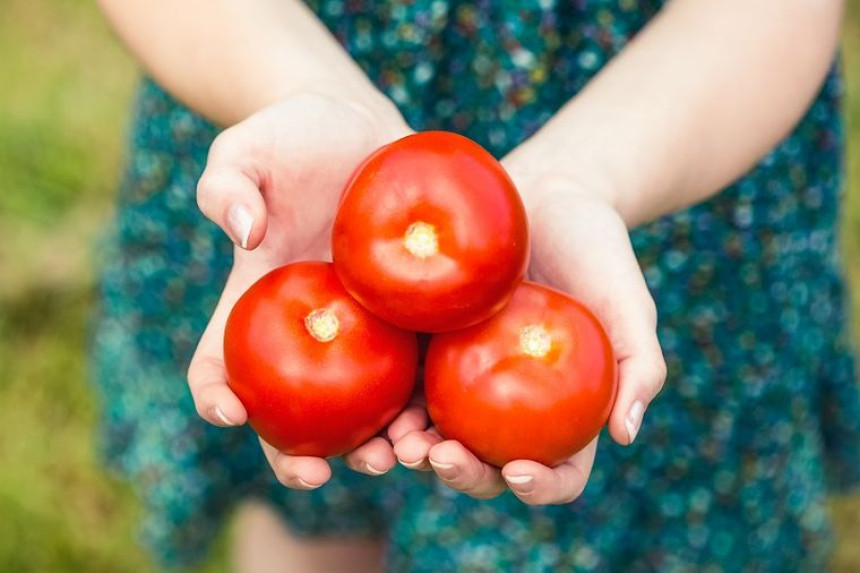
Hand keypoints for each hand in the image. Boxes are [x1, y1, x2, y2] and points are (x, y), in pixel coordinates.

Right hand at [187, 92, 411, 487]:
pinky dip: (429, 404)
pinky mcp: (415, 318)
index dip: (214, 393)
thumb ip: (229, 184)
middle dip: (298, 455)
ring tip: (395, 458)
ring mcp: (364, 331)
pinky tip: (448, 420)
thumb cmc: (294, 135)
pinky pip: (420, 369)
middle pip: (292, 412)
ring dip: (374, 445)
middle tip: (317, 474)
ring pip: (363, 409)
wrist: (363, 129)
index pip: (220, 361)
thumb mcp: (248, 147)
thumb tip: (244, 233)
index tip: (226, 411)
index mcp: (256, 301)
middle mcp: (309, 331)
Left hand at [391, 174, 665, 504]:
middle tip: (440, 458)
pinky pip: (407, 383)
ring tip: (399, 445)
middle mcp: (513, 405)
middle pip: (488, 463)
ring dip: (416, 452)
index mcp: (565, 410)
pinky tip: (377, 405)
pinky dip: (390, 406)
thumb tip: (626, 434)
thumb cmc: (597, 249)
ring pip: (439, 434)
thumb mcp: (629, 302)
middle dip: (463, 475)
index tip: (517, 471)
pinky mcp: (430, 346)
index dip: (539, 486)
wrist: (546, 193)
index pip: (558, 470)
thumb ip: (640, 365)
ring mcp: (468, 378)